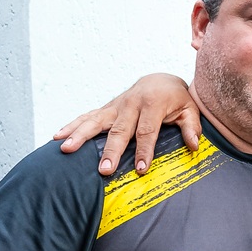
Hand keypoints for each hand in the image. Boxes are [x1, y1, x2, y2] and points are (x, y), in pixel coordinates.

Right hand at [53, 73, 199, 175]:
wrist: (160, 80)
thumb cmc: (177, 99)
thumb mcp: (190, 109)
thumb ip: (191, 127)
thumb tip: (194, 146)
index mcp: (152, 104)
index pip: (147, 131)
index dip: (144, 150)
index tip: (140, 169)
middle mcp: (130, 104)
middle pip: (119, 130)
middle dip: (111, 151)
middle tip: (103, 170)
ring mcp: (115, 106)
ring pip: (95, 121)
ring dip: (80, 135)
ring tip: (66, 149)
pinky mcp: (106, 109)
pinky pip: (86, 117)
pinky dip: (71, 126)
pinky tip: (57, 137)